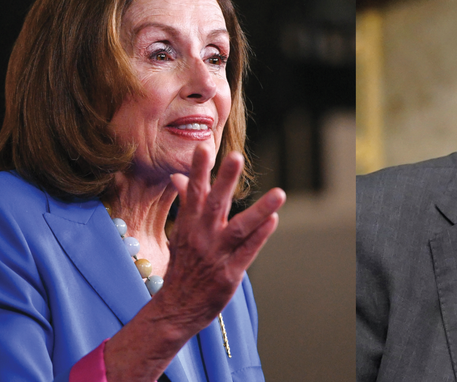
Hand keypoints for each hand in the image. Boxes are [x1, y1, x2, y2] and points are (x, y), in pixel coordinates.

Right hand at [163, 144, 285, 326]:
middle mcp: (202, 237)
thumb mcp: (180, 233)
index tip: (204, 147)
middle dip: (225, 180)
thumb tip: (180, 176)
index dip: (198, 170)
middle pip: (215, 204)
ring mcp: (216, 256)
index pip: (194, 192)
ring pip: (239, 229)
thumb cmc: (183, 266)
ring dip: (260, 210)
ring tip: (280, 193)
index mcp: (189, 225)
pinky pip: (248, 252)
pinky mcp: (230, 274)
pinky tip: (274, 221)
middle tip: (236, 157)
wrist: (176, 309)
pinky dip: (261, 236)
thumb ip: (186, 203)